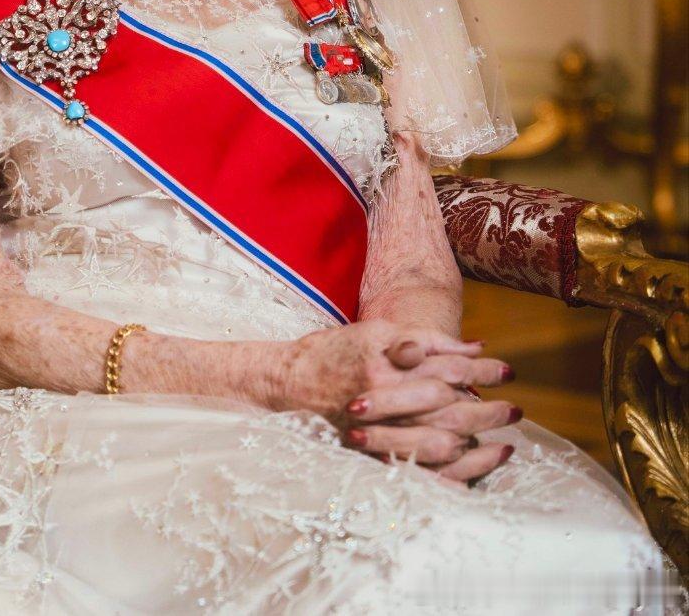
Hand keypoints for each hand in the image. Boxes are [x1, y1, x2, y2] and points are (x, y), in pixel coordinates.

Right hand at [268, 320, 515, 484]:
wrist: (288, 383)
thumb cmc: (334, 351)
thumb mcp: (376, 332)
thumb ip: (424, 340)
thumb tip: (474, 347)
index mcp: (387, 360)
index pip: (448, 366)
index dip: (482, 371)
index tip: (508, 372)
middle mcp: (385, 394)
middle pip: (450, 408)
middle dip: (488, 410)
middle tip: (516, 411)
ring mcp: (377, 427)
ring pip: (438, 443)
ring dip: (476, 446)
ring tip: (505, 446)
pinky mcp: (371, 452)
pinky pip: (417, 471)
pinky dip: (448, 474)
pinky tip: (471, 473)